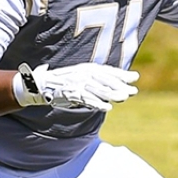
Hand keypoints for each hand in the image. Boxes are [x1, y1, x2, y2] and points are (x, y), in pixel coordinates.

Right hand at [14, 63, 139, 110]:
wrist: (42, 85)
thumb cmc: (65, 81)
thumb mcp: (83, 76)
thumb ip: (99, 80)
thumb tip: (118, 85)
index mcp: (87, 68)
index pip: (108, 71)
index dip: (122, 74)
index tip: (135, 77)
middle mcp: (84, 74)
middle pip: (106, 80)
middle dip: (120, 85)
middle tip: (133, 91)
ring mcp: (77, 84)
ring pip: (98, 89)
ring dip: (112, 94)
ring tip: (124, 98)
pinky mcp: (71, 94)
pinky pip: (86, 99)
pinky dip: (96, 104)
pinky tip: (107, 108)